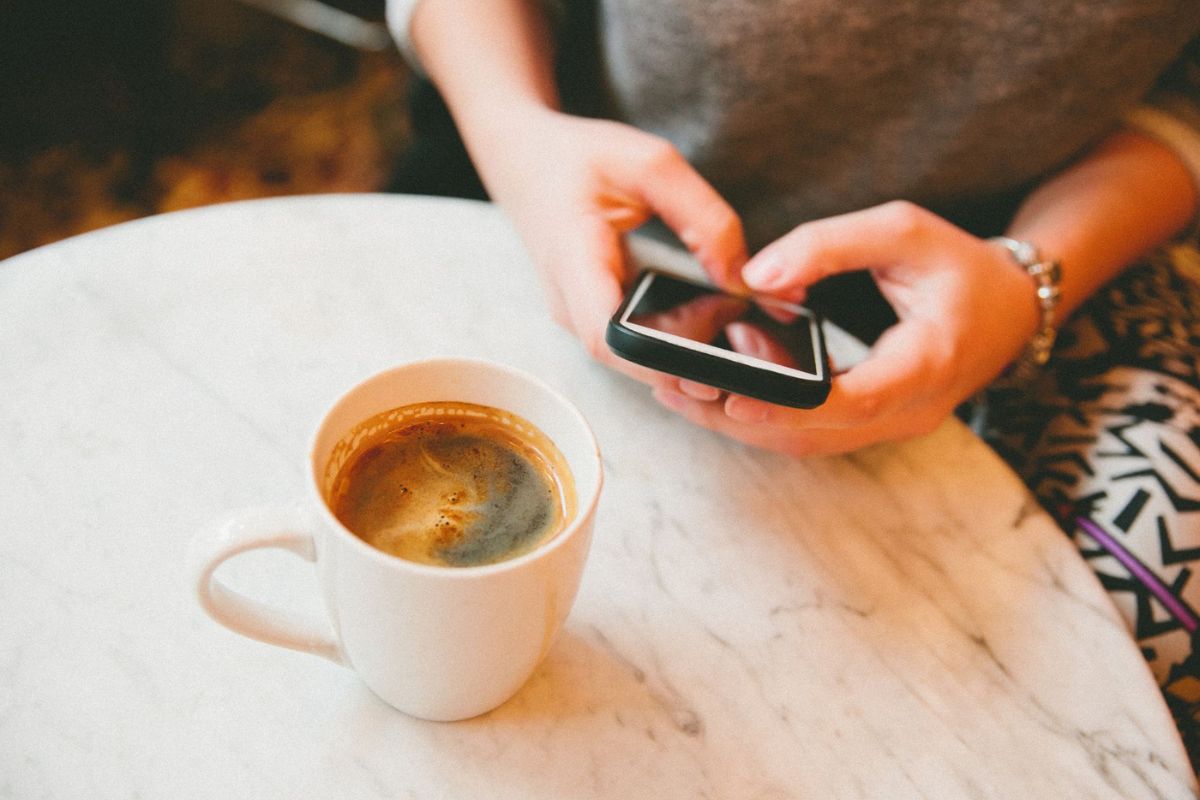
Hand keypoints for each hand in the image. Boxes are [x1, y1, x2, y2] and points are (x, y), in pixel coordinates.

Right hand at [470, 106, 746, 386]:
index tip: (713, 352)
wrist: (526, 162)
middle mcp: (568, 302)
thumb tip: (741, 280)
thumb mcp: (651, 164)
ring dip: (684, 352)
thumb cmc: (581, 159)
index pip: (608, 337)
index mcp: (573, 259)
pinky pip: (633, 347)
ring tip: (727, 321)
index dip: (661, 360)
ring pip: (633, 360)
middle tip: (738, 330)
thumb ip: (703, 218)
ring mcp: (576, 317)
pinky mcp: (590, 319)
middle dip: (688, 359)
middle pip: (628, 360)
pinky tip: (706, 319)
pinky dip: (672, 341)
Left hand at [654, 201, 1040, 455]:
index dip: (790, 403)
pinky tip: (717, 393)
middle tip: (673, 389)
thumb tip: (756, 274)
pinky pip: (814, 433)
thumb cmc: (959, 266)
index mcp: (927, 362)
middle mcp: (911, 409)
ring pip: (807, 442)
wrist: (1009, 307)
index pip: (854, 399)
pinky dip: (764, 418)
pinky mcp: (875, 423)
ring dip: (742, 424)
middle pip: (814, 433)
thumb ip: (829, 245)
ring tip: (677, 392)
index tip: (733, 398)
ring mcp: (894, 424)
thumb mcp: (902, 231)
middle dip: (739, 417)